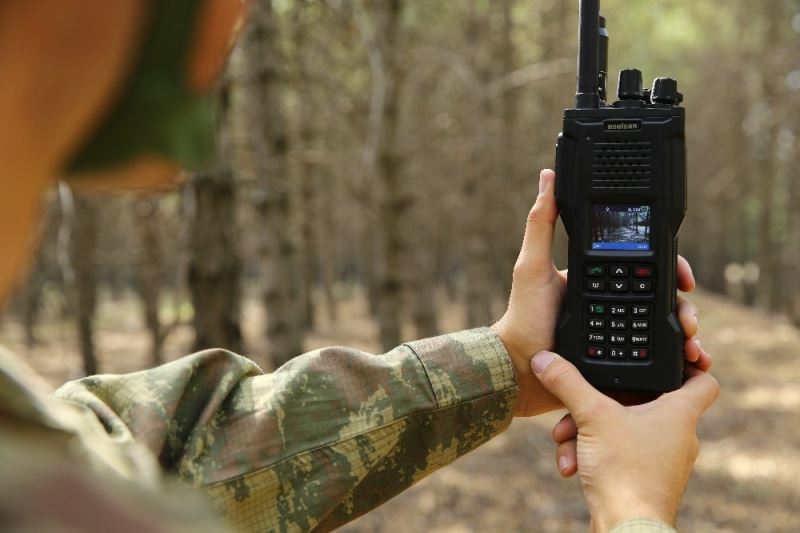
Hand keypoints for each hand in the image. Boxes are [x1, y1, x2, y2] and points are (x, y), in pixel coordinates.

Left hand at [492, 169, 710, 416]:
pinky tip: (689, 364)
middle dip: (684, 308)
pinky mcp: (619, 360)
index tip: (686, 279)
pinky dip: (677, 360)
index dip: (670, 270)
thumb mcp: (532, 266)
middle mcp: (609, 303)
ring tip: (693, 346)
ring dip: (686, 335)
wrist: (520, 371)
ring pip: (663, 330)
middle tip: (690, 319)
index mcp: (596, 278)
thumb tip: (548, 178)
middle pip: (661, 299)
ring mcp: (616, 331)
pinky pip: (654, 358)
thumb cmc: (523, 317)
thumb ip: (542, 223)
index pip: (643, 266)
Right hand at [532, 352, 718, 530]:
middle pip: (645, 402)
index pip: (703, 379)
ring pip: (624, 430)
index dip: (689, 363)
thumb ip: (567, 383)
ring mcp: (663, 460)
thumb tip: (544, 359)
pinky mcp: (645, 479)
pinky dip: (593, 454)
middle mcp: (678, 436)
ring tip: (566, 441)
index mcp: (680, 413)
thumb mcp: (591, 416)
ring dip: (589, 432)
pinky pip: (618, 453)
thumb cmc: (625, 472)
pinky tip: (572, 464)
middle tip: (581, 404)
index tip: (667, 356)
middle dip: (603, 403)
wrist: (627, 527)